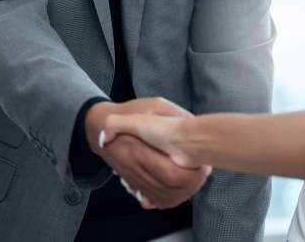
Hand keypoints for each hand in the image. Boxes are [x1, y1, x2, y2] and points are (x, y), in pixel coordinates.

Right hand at [85, 98, 210, 208]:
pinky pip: (156, 200)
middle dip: (193, 182)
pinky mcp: (135, 183)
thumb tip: (194, 123)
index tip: (202, 162)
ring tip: (197, 177)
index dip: (191, 173)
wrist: (99, 127)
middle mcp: (136, 168)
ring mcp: (134, 177)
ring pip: (165, 198)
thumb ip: (172, 113)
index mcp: (140, 149)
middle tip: (204, 170)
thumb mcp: (152, 104)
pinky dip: (171, 199)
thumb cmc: (129, 111)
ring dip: (186, 191)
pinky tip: (182, 189)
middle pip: (171, 188)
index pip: (171, 174)